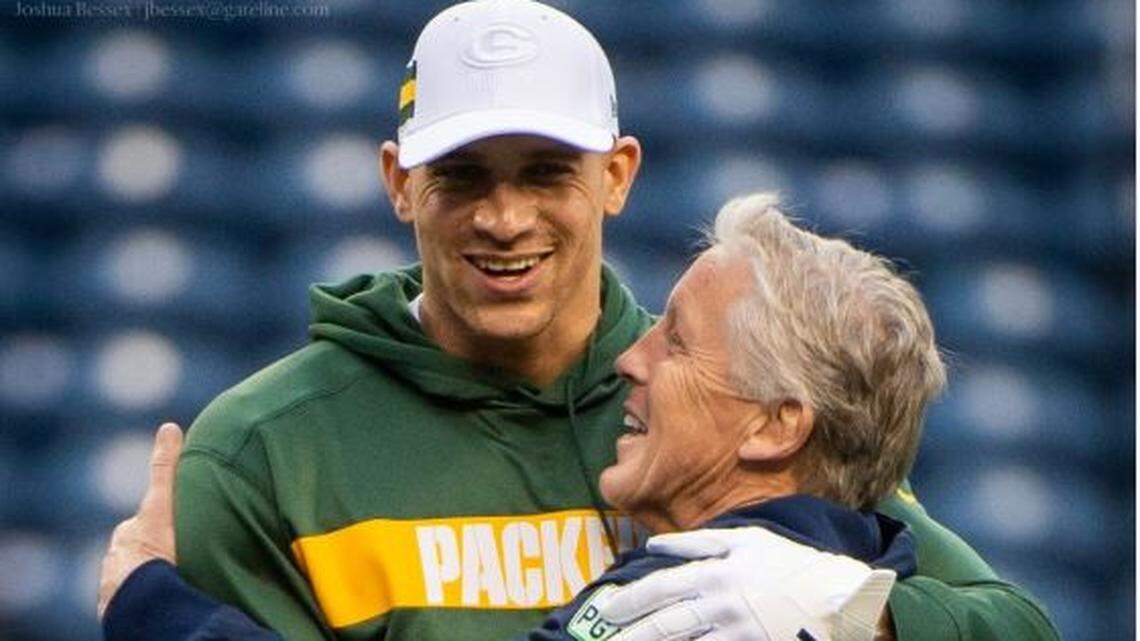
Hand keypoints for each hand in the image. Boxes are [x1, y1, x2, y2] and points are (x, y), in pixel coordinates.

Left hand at [96, 422, 182, 618]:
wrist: (140, 597)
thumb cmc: (153, 548)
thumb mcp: (162, 503)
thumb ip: (165, 468)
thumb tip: (170, 425)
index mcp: (129, 532)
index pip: (147, 521)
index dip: (163, 520)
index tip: (175, 528)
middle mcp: (118, 556)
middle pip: (141, 546)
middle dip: (155, 548)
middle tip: (182, 553)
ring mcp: (118, 582)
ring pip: (138, 572)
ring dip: (152, 573)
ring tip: (177, 578)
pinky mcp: (121, 605)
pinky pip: (137, 595)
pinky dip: (148, 593)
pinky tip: (164, 595)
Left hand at [598, 527, 895, 640]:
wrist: (843, 598)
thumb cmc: (792, 564)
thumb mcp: (748, 539)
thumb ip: (700, 541)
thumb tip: (655, 545)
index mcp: (718, 571)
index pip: (662, 586)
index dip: (631, 598)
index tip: (608, 609)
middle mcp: (722, 603)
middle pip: (666, 622)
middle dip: (631, 633)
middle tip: (605, 639)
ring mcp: (737, 632)